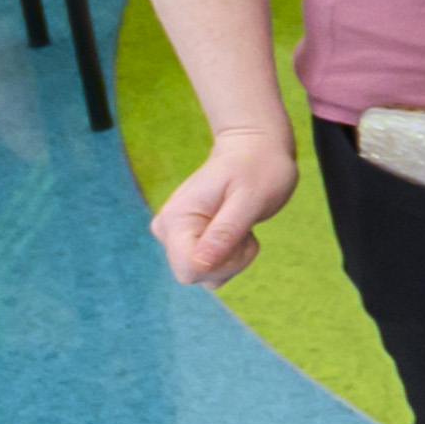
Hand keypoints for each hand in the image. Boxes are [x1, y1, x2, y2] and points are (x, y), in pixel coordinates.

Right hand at [154, 119, 293, 289]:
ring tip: (241, 224)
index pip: (188, 270)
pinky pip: (210, 268)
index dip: (223, 264)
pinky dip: (231, 256)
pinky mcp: (189, 240)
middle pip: (196, 275)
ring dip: (233, 258)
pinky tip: (237, 229)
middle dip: (231, 260)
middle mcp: (167, 230)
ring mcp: (176, 236)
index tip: (242, 236)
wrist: (252, 148)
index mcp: (176, 219)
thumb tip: (199, 265)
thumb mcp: (250, 199)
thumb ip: (225, 232)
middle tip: (245, 227)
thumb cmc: (258, 167)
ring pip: (205, 275)